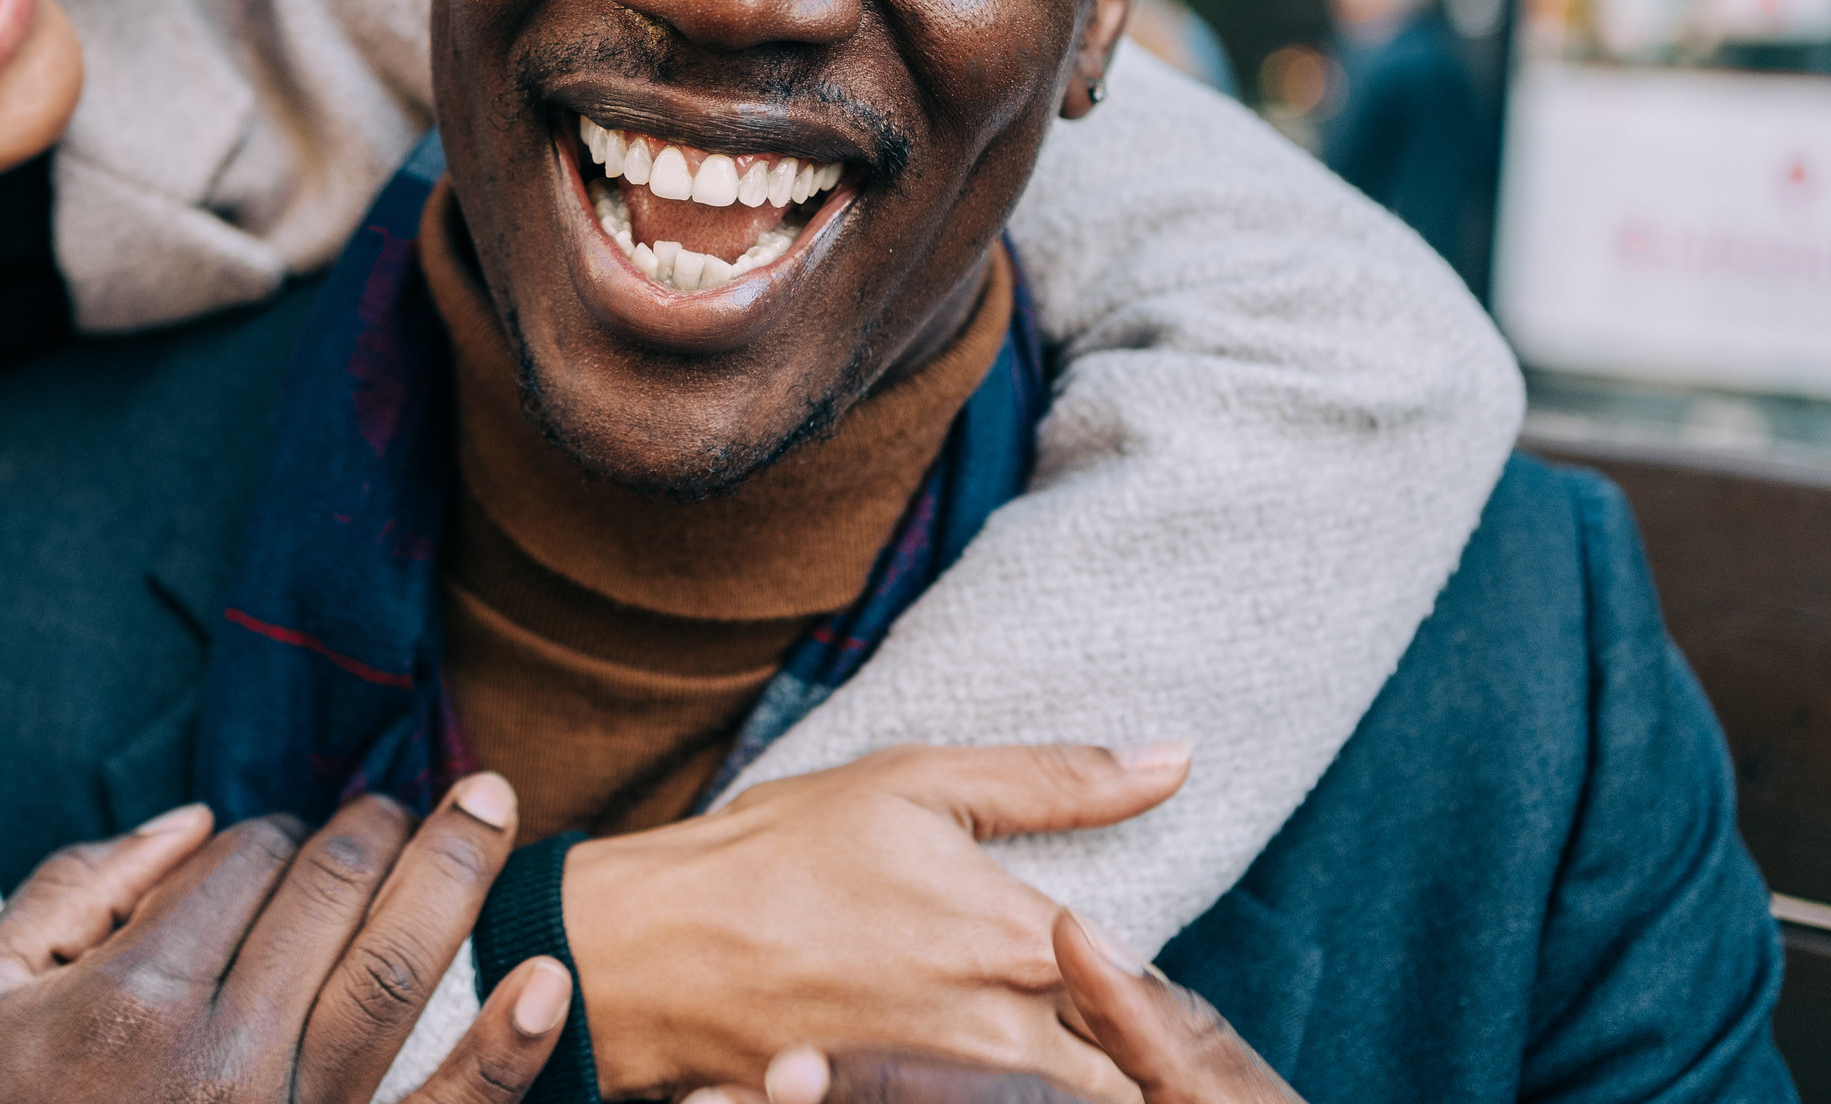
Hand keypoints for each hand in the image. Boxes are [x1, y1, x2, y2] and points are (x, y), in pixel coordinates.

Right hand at [0, 775, 574, 1103]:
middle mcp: (223, 1061)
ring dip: (452, 876)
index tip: (275, 840)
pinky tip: (547, 980)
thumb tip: (195, 821)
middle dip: (374, 828)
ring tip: (488, 805)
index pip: (242, 864)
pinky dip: (503, 1057)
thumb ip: (73, 885)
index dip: (270, 832)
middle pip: (327, 899)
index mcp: (133, 998)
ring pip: (395, 978)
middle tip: (403, 794)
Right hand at [561, 742, 1192, 1101]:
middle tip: (1091, 1027)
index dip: (1140, 988)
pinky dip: (989, 1096)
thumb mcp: (915, 783)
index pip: (1144, 988)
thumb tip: (1175, 760)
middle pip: (1115, 1070)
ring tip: (1018, 1037)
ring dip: (1058, 1076)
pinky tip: (961, 1068)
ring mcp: (946, 1083)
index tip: (1119, 978)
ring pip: (1060, 1099)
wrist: (654, 948)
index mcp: (1020, 939)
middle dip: (1117, 1055)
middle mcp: (1001, 1028)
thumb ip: (1055, 780)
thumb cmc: (780, 852)